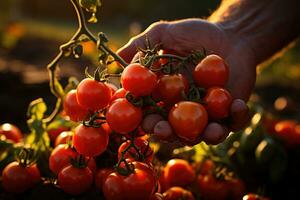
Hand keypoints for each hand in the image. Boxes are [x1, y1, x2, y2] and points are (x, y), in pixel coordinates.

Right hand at [117, 19, 254, 143]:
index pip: (149, 112)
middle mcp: (182, 111)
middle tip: (163, 130)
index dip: (142, 118)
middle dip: (166, 134)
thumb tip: (117, 57)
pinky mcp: (229, 114)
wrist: (230, 35)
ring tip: (212, 131)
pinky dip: (237, 118)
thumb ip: (141, 45)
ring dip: (207, 136)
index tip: (140, 118)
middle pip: (172, 130)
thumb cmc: (195, 35)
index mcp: (164, 97)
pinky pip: (233, 124)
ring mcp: (206, 115)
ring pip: (203, 134)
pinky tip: (238, 105)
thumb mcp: (165, 34)